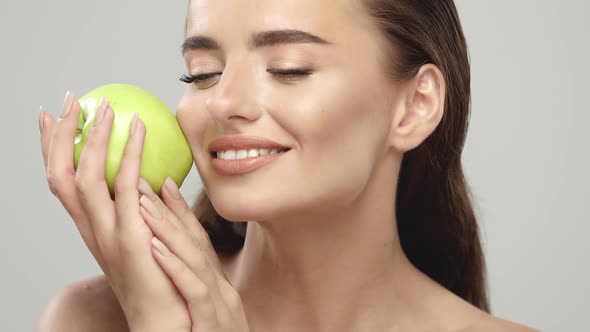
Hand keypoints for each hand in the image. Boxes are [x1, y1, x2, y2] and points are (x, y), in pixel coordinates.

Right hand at [39, 92, 190, 330]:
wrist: (167, 320)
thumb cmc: (163, 279)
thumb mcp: (152, 236)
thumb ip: (149, 209)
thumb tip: (158, 180)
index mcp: (92, 228)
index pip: (62, 182)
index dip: (52, 149)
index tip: (52, 117)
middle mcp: (90, 230)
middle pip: (59, 175)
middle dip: (58, 136)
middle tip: (68, 102)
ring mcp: (106, 234)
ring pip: (83, 177)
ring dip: (91, 138)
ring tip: (104, 107)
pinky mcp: (129, 237)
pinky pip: (125, 186)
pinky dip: (128, 153)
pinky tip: (138, 129)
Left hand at [137, 176, 249, 331]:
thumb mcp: (210, 317)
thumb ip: (197, 289)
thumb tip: (176, 264)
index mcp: (218, 288)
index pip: (198, 244)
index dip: (180, 212)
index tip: (162, 183)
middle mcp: (223, 292)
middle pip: (196, 245)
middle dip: (168, 211)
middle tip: (145, 182)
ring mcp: (220, 306)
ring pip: (195, 260)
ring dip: (168, 229)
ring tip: (142, 205)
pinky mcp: (214, 323)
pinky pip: (195, 291)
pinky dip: (176, 267)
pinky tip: (156, 248)